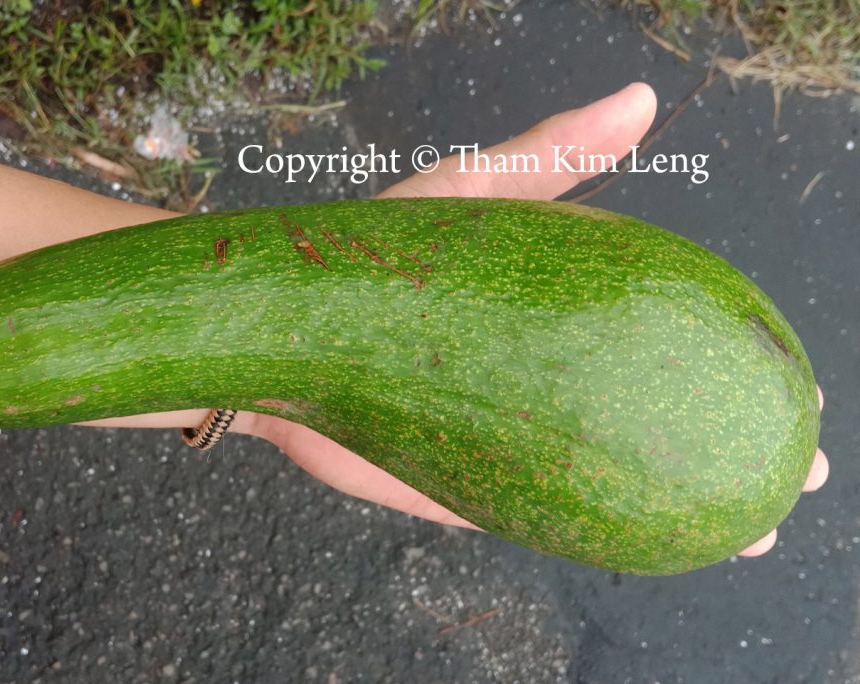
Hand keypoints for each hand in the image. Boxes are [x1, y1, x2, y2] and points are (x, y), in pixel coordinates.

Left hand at [246, 82, 828, 557]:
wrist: (281, 329)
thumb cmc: (375, 249)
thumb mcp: (472, 191)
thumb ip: (550, 154)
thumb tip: (641, 99)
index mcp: (561, 312)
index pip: (665, 336)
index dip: (734, 359)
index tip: (800, 386)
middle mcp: (545, 378)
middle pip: (651, 417)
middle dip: (728, 448)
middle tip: (795, 469)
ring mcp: (508, 435)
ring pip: (608, 482)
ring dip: (680, 511)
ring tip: (751, 535)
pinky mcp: (463, 483)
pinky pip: (537, 516)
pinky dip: (595, 536)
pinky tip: (655, 554)